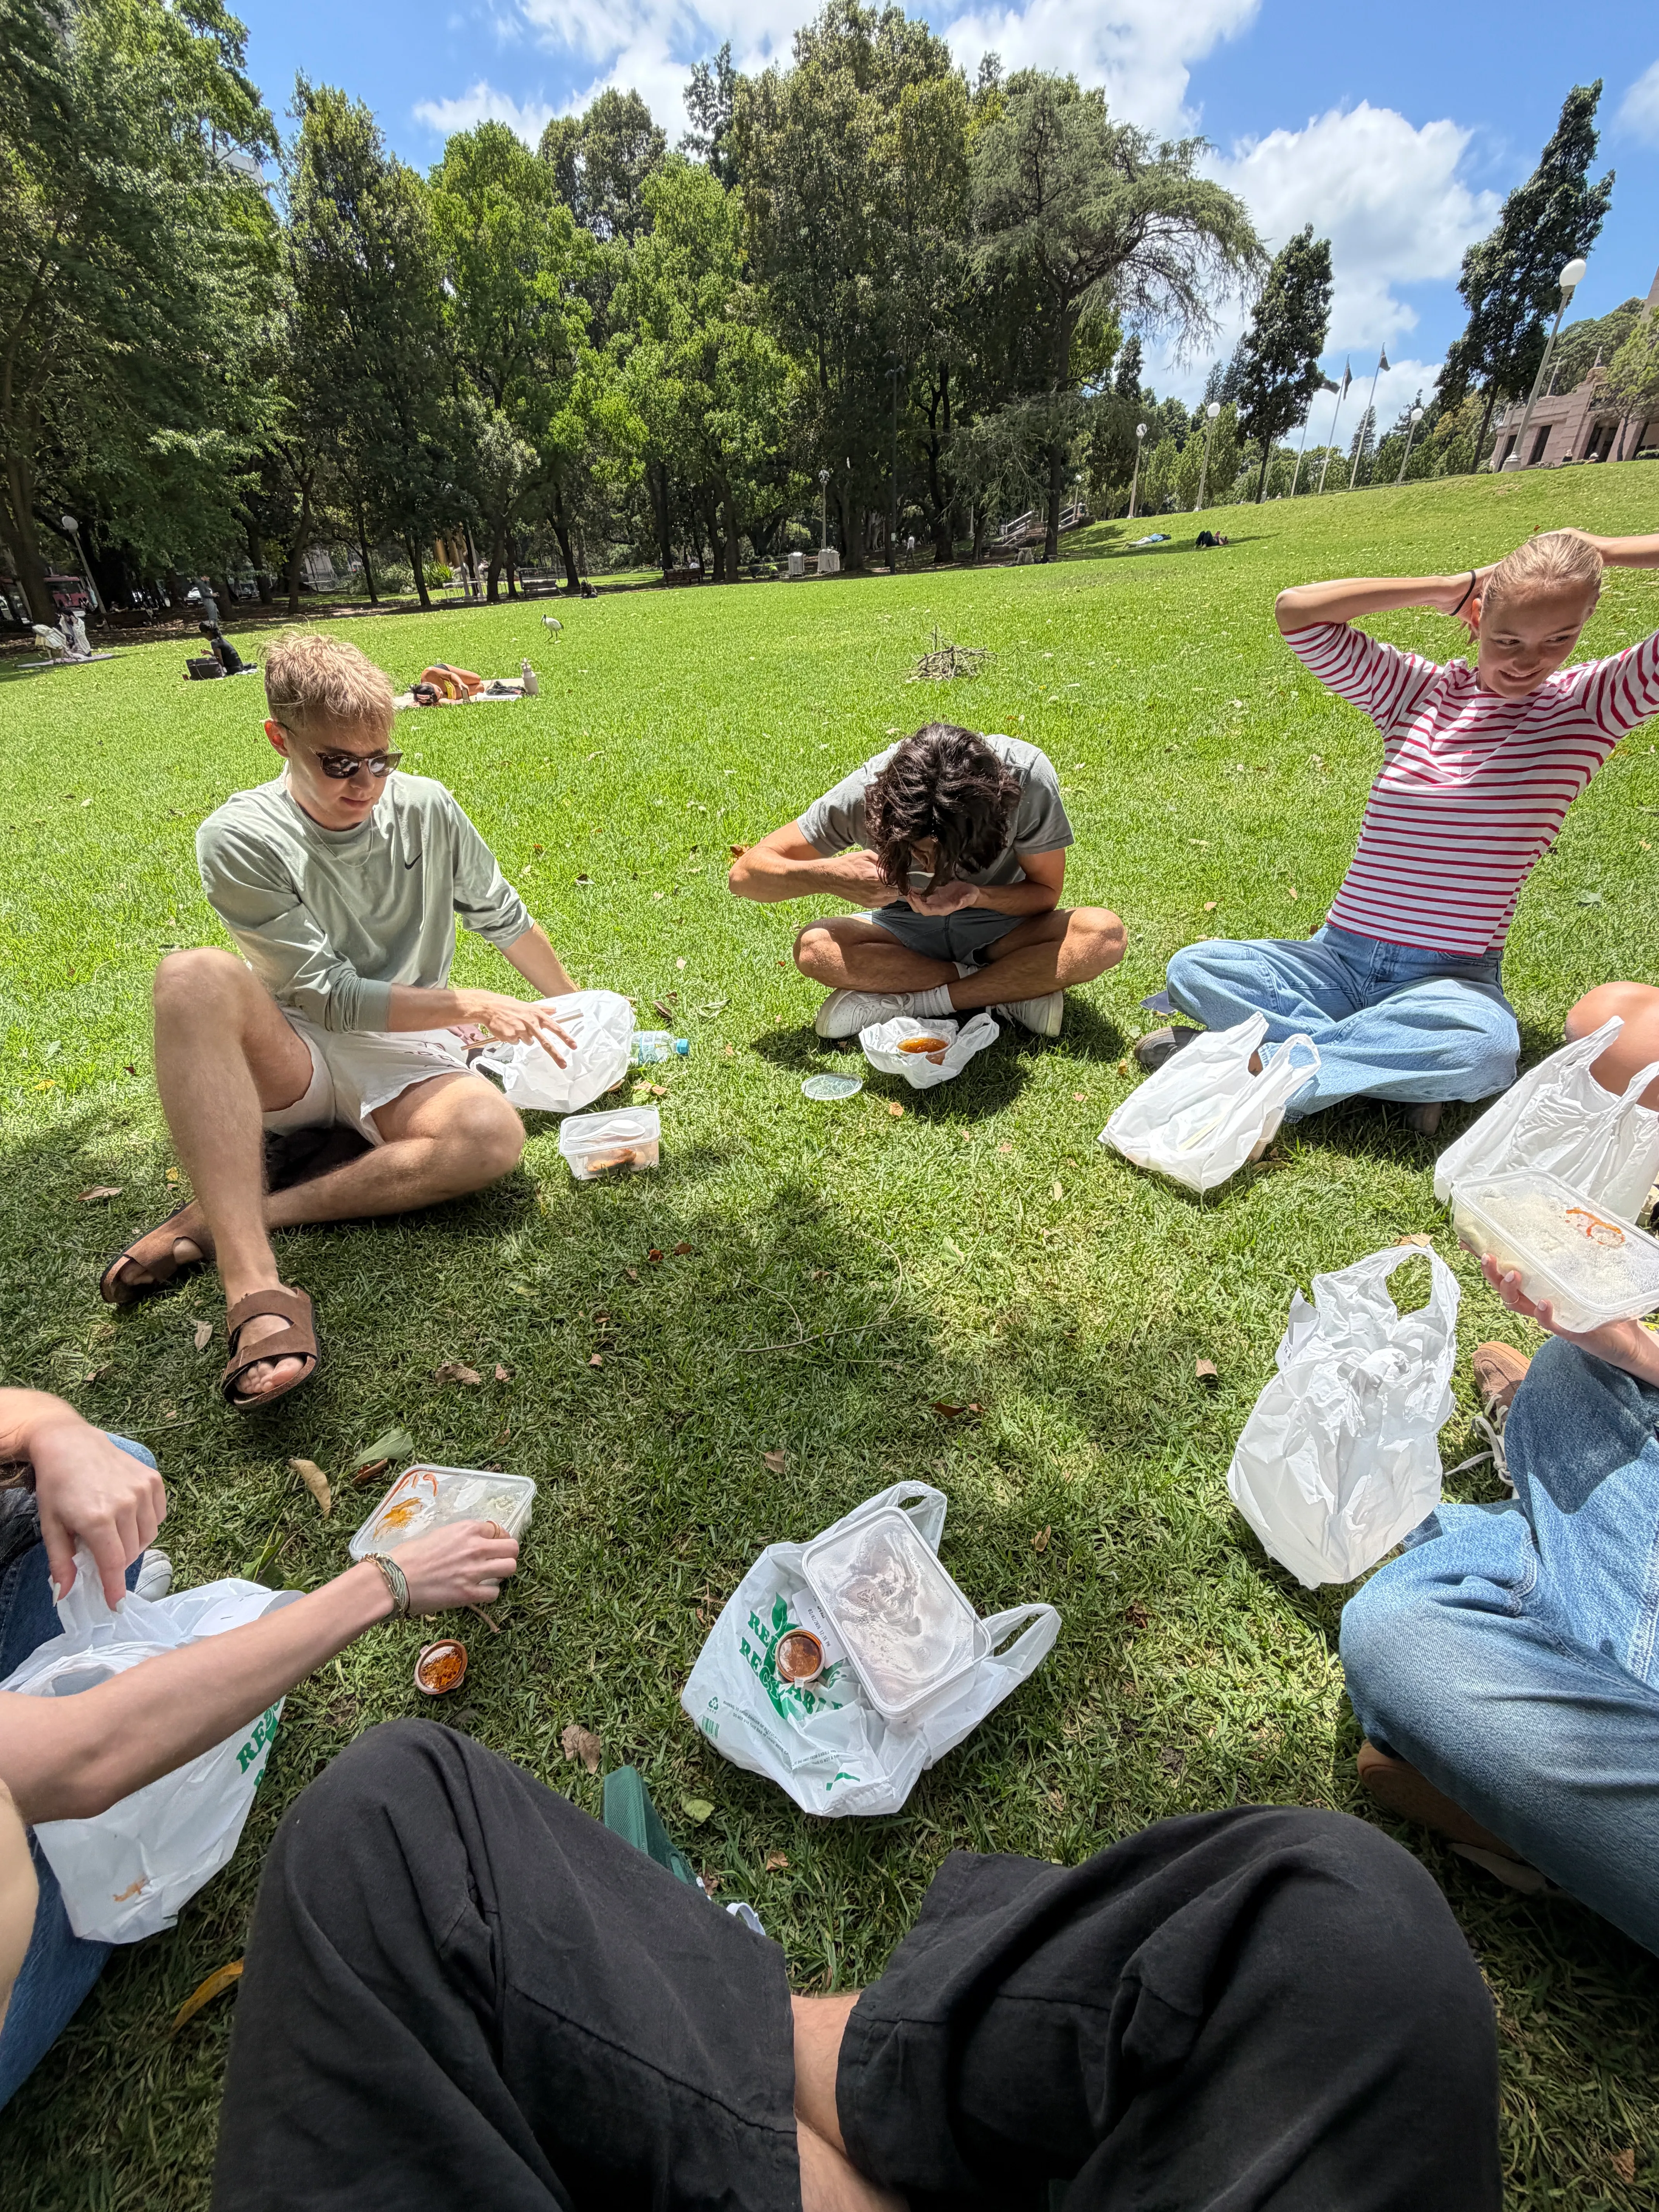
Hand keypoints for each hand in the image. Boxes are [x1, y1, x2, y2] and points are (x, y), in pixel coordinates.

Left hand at [29, 1410, 166, 1608]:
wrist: (69, 1442)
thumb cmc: (56, 1484)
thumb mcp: (50, 1525)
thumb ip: (60, 1561)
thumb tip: (63, 1595)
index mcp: (96, 1519)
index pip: (114, 1563)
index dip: (115, 1588)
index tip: (117, 1606)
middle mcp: (124, 1505)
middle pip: (131, 1552)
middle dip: (117, 1561)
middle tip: (101, 1553)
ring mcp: (142, 1490)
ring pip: (148, 1536)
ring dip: (133, 1543)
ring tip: (114, 1534)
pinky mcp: (153, 1479)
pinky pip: (159, 1515)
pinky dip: (147, 1524)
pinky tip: (129, 1518)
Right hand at [389, 1519, 519, 1614]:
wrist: (393, 1578)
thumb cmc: (409, 1555)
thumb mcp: (439, 1535)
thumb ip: (461, 1538)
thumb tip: (472, 1543)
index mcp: (467, 1529)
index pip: (498, 1530)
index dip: (497, 1539)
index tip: (492, 1546)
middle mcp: (475, 1547)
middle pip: (512, 1548)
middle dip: (507, 1554)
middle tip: (496, 1561)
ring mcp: (474, 1571)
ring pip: (510, 1568)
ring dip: (502, 1573)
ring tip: (490, 1576)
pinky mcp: (469, 1594)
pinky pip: (495, 1593)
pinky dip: (488, 1593)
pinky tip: (477, 1591)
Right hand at [454, 991, 575, 1062]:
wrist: (491, 1007)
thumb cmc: (510, 1006)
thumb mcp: (529, 1006)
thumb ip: (543, 1009)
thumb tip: (555, 1009)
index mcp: (537, 1016)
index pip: (555, 1028)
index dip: (565, 1037)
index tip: (574, 1046)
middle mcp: (531, 1023)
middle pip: (546, 1043)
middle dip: (556, 1055)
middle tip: (564, 1065)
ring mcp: (521, 1030)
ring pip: (527, 1042)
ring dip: (522, 1037)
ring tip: (514, 1026)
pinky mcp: (511, 1036)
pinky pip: (515, 1042)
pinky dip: (512, 1038)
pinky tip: (507, 1029)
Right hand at [835, 850, 896, 904]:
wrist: (831, 877)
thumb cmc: (847, 864)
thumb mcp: (866, 855)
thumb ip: (882, 861)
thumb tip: (893, 866)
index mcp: (877, 878)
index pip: (899, 882)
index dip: (901, 878)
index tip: (899, 873)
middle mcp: (876, 892)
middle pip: (898, 892)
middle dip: (897, 885)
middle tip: (892, 878)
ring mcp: (872, 900)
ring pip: (892, 899)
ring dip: (891, 892)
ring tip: (884, 883)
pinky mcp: (867, 904)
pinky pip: (883, 903)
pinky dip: (884, 897)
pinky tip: (877, 889)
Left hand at [907, 879, 979, 916]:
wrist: (971, 892)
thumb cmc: (971, 895)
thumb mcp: (970, 897)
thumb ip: (965, 901)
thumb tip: (959, 903)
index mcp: (943, 909)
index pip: (927, 911)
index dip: (919, 905)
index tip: (914, 896)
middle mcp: (936, 907)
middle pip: (919, 908)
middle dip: (912, 901)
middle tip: (906, 891)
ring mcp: (934, 901)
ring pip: (919, 902)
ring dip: (912, 897)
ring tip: (906, 888)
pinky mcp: (934, 894)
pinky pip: (922, 895)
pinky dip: (916, 892)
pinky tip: (911, 886)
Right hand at [1478, 1255, 1658, 1381]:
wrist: (1624, 1337)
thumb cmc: (1601, 1304)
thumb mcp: (1585, 1275)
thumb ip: (1577, 1254)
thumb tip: (1575, 1217)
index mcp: (1535, 1286)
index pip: (1504, 1270)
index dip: (1484, 1259)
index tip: (1466, 1242)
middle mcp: (1535, 1300)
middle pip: (1502, 1288)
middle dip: (1491, 1273)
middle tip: (1488, 1257)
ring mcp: (1547, 1315)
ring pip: (1517, 1304)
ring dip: (1510, 1289)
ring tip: (1514, 1275)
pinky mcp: (1565, 1329)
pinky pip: (1547, 1323)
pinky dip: (1543, 1314)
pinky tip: (1543, 1303)